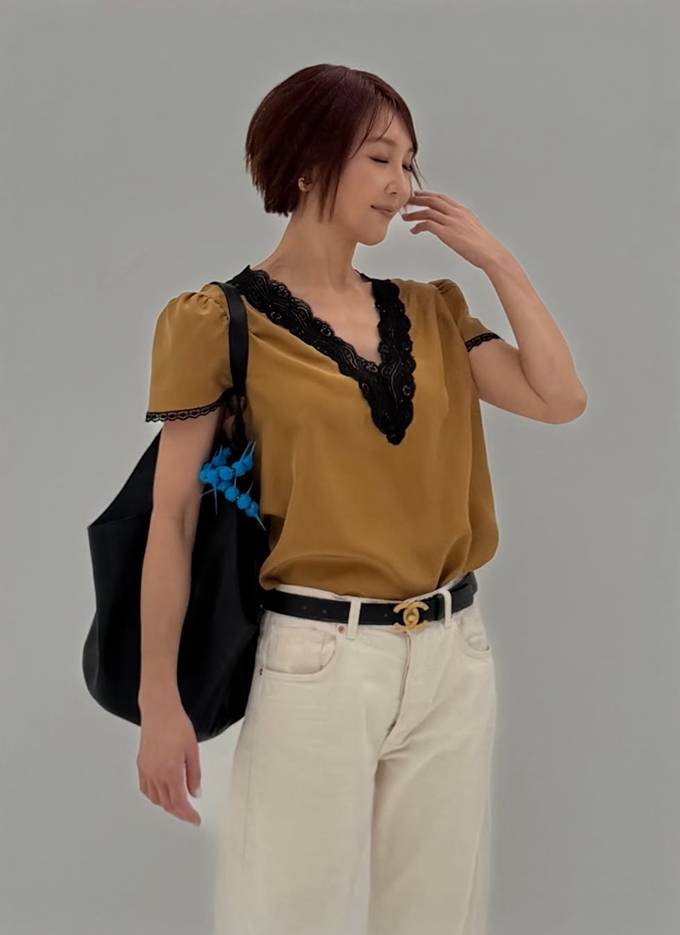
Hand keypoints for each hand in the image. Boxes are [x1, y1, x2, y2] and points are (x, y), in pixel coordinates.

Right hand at [137, 701, 202, 825]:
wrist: (159, 711)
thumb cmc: (177, 725)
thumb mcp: (193, 750)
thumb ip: (194, 774)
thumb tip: (196, 794)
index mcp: (171, 772)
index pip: (179, 803)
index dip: (188, 815)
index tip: (195, 820)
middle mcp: (156, 774)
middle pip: (166, 803)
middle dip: (179, 812)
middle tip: (190, 815)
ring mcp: (146, 770)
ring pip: (155, 798)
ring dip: (167, 805)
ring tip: (178, 805)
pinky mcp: (141, 764)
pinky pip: (146, 788)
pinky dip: (154, 796)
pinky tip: (161, 793)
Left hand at [401, 190, 508, 270]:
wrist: (490, 252)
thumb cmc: (483, 246)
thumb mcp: (472, 229)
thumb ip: (462, 225)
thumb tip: (454, 229)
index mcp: (463, 211)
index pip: (442, 198)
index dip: (429, 195)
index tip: (420, 195)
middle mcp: (456, 213)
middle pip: (433, 200)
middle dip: (418, 199)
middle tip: (408, 200)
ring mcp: (451, 222)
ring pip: (428, 211)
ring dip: (414, 213)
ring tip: (405, 217)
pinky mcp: (447, 232)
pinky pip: (427, 224)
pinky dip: (418, 226)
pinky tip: (414, 230)